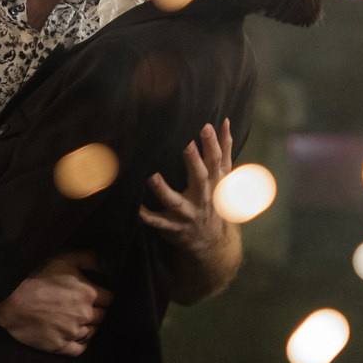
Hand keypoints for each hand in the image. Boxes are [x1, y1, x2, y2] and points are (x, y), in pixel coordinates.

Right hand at [0, 251, 111, 355]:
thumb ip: (87, 259)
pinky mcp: (60, 346)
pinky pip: (79, 349)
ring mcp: (72, 332)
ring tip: (78, 321)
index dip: (103, 296)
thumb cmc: (36, 276)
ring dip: (88, 327)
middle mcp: (84, 315)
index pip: (109, 298)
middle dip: (96, 311)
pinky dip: (81, 344)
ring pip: (91, 332)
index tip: (97, 295)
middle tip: (84, 308)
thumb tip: (103, 264)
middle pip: (102, 316)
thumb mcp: (64, 258)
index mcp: (88, 293)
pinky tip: (77, 338)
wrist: (9, 299)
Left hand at [141, 121, 235, 255]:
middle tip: (187, 145)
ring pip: (175, 202)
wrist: (211, 240)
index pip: (215, 161)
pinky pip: (159, 222)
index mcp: (213, 182)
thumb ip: (224, 150)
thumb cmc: (213, 200)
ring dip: (163, 190)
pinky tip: (137, 208)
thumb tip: (226, 122)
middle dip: (193, 162)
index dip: (212, 144)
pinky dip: (148, 217)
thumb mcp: (222, 177)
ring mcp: (187, 213)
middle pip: (199, 178)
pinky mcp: (173, 226)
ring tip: (152, 177)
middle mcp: (202, 196)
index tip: (206, 127)